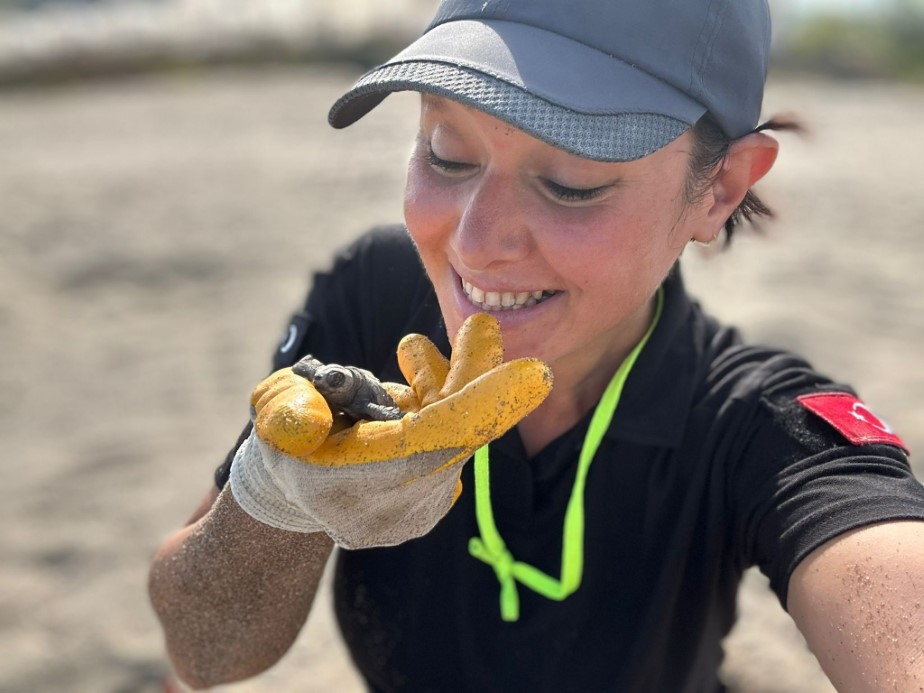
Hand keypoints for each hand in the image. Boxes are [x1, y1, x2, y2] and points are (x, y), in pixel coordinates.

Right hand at [230, 314, 552, 548]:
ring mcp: (422, 498)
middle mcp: (403, 500)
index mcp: (364, 485)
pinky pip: (452, 432)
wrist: (294, 494)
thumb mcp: (273, 423)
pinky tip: (413, 367)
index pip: (439, 440)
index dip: (485, 403)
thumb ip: (286, 415)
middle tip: (482, 327)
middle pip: (462, 430)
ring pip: (458, 426)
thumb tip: (312, 415)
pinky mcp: (433, 486)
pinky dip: (440, 397)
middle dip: (475, 376)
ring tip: (425, 345)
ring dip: (448, 381)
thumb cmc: (283, 446)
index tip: (537, 373)